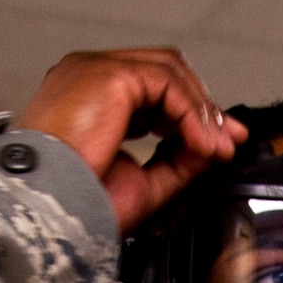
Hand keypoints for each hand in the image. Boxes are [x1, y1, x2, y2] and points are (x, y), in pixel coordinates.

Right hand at [18, 49, 245, 235]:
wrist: (52, 212)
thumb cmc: (77, 206)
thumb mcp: (144, 185)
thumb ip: (178, 162)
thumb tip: (211, 149)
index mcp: (93, 101)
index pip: (153, 92)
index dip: (191, 115)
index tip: (218, 145)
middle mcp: (91, 78)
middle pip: (164, 74)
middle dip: (203, 108)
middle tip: (230, 141)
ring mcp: (96, 70)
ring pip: (169, 72)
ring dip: (201, 111)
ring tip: (218, 148)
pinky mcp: (108, 75)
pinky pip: (167, 82)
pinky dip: (192, 112)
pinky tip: (202, 144)